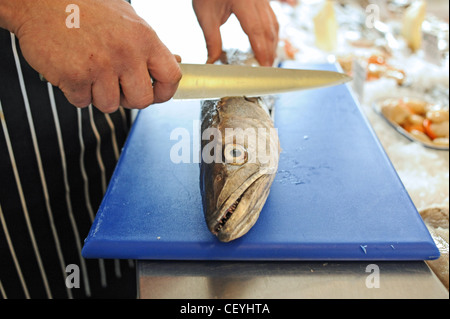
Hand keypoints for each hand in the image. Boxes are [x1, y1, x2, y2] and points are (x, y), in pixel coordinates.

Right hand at [1, 0, 181, 111]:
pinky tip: (71, 69)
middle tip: (116, 86)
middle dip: (129, 99)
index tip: (155, 94)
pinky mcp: (74, 77)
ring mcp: (100, 66)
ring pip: (110, 105)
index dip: (164, 92)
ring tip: (89, 70)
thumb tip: (176, 63)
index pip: (171, 77)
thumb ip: (150, 46)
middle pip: (141, 101)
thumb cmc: (86, 8)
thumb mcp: (128, 19)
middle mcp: (126, 53)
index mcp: (144, 38)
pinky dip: (76, 92)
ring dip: (98, 95)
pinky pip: (82, 102)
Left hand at [192, 0, 278, 65]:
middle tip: (267, 69)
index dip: (261, 50)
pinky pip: (271, 17)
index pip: (256, 30)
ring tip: (268, 60)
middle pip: (268, 28)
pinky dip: (271, 33)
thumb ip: (212, 40)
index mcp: (242, 1)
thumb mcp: (205, 15)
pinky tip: (268, 45)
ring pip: (273, 23)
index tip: (263, 66)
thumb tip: (213, 61)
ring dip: (272, 43)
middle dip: (269, 50)